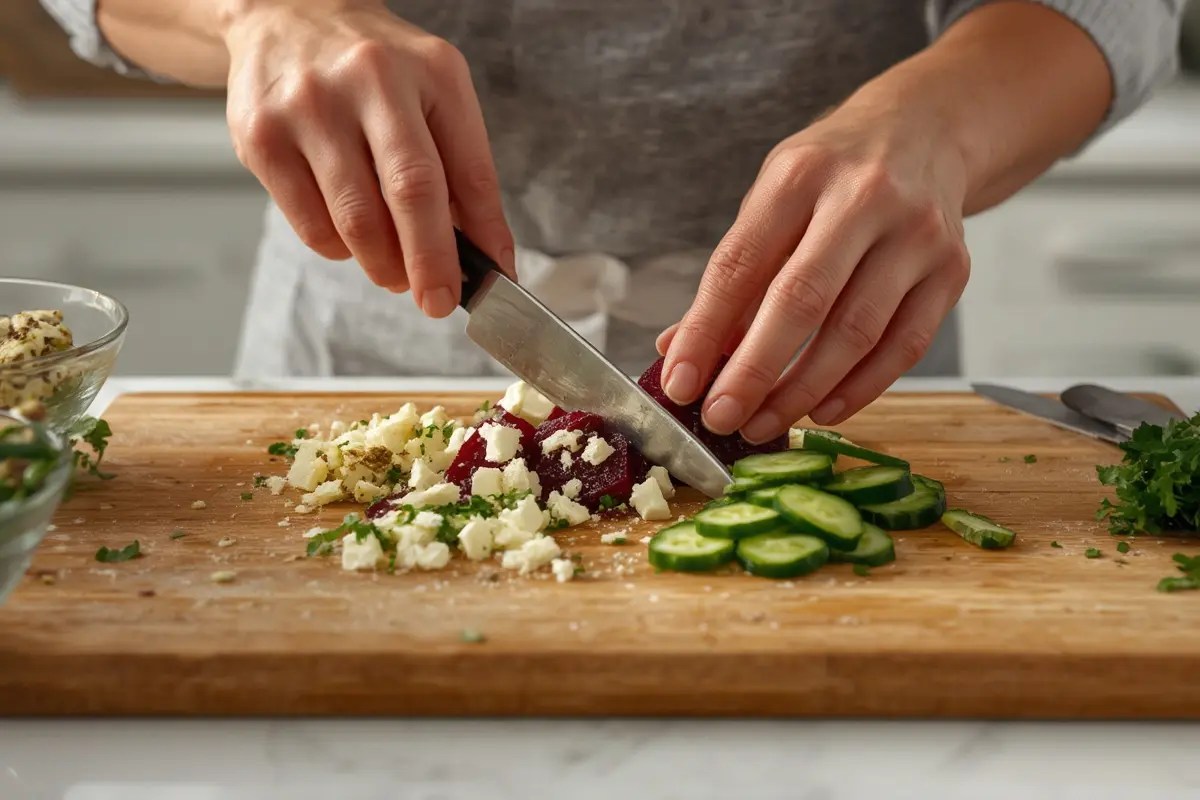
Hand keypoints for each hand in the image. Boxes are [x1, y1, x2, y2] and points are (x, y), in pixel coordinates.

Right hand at [222, 0, 514, 316]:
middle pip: (410, 194)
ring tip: (395, 272)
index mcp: (431, 71)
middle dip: (431, 263)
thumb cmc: (375, 69)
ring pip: (356, 221)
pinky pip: (311, 226)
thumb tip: (488, 253)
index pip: (467, 170)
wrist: (286, 14)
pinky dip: (339, 249)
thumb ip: (463, 170)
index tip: (494, 280)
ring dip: (384, 265)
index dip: (484, 235)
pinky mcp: (261, 137)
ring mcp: (308, 107)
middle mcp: (369, 80)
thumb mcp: (437, 95)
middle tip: (438, 300)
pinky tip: (350, 236)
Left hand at [657, 95, 970, 441]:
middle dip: (754, 371)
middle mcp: (862, 197)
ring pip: (856, 332)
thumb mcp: (771, 200)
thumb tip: (679, 351)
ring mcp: (916, 233)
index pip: (739, 264)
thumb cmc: (832, 175)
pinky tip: (822, 410)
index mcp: (799, 176)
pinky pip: (905, 346)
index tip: (680, 384)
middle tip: (720, 417)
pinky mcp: (952, 268)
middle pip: (802, 300)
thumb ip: (732, 275)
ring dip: (802, 390)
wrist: (926, 130)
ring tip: (762, 422)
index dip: (705, 331)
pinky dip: (860, 388)